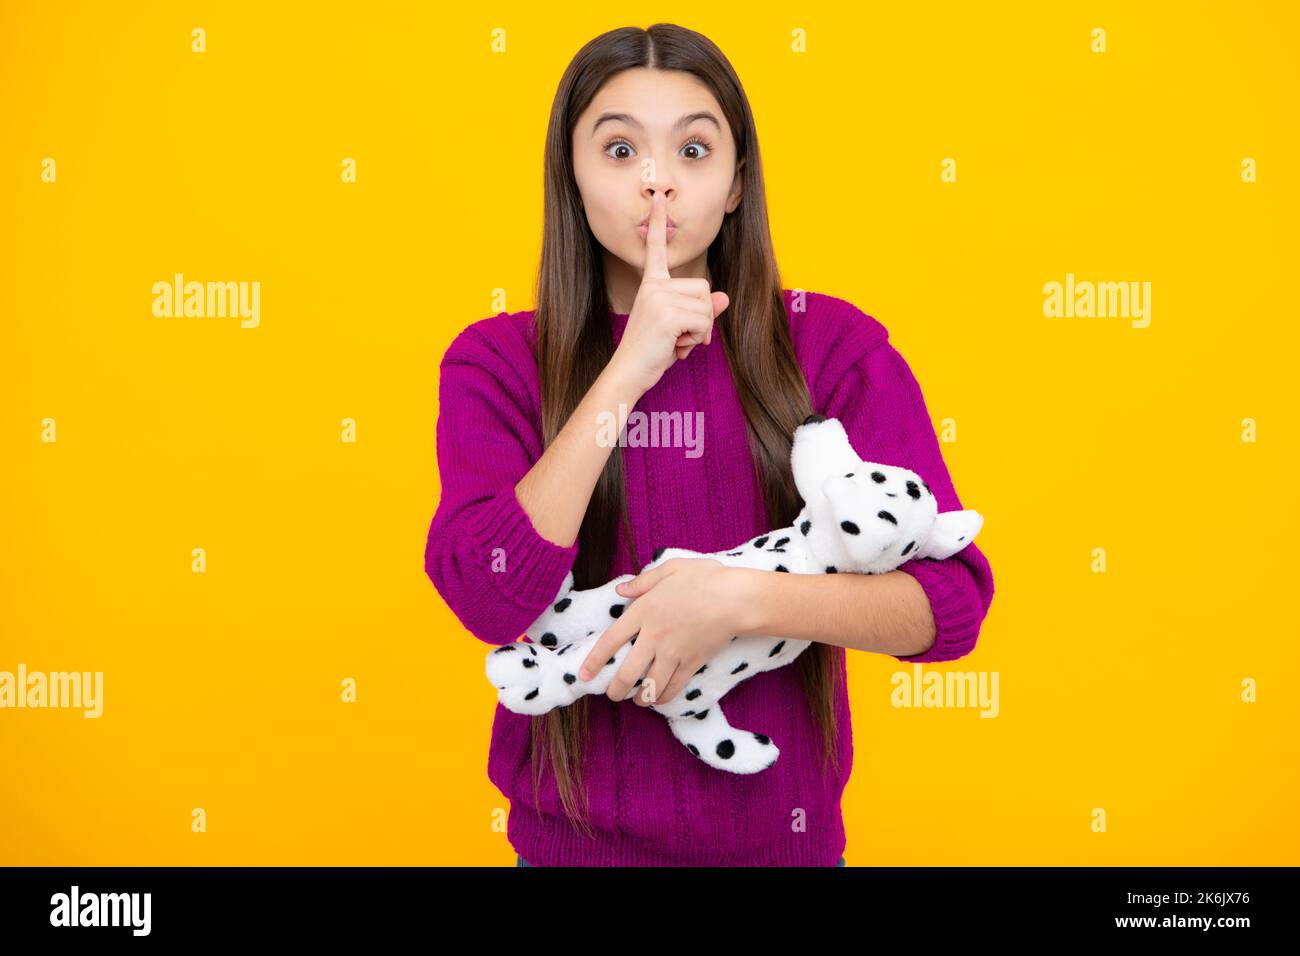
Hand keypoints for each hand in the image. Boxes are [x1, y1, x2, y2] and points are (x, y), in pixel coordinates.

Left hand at [576, 558, 749, 706]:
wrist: (737, 598)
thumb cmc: (705, 578)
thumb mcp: (670, 568)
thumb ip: (642, 582)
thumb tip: (620, 591)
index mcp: (644, 611)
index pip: (610, 641)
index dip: (594, 661)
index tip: (583, 675)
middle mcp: (654, 636)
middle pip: (627, 672)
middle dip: (615, 689)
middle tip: (611, 695)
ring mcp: (673, 653)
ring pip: (649, 686)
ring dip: (639, 698)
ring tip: (635, 701)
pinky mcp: (692, 664)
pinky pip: (673, 687)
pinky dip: (663, 698)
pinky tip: (658, 700)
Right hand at [608, 192, 729, 394]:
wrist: (629, 372)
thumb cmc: (651, 353)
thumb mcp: (679, 328)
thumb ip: (701, 311)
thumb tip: (724, 297)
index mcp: (651, 285)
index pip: (656, 249)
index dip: (658, 222)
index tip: (658, 196)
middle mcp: (653, 286)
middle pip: (703, 287)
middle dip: (703, 317)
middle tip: (683, 336)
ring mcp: (658, 298)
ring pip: (706, 306)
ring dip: (702, 330)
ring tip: (678, 342)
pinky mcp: (667, 313)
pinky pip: (704, 321)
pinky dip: (698, 339)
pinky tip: (678, 347)